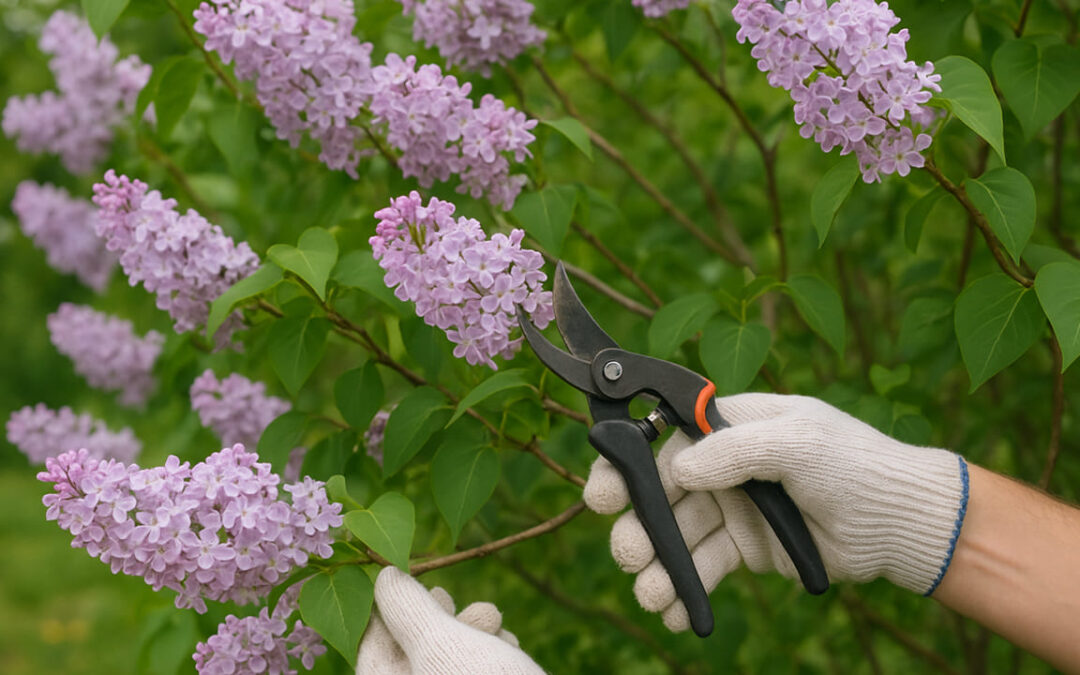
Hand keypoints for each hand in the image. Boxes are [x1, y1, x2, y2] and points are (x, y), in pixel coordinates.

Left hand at [356, 567, 544, 673]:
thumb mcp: (440, 644)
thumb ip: (408, 609)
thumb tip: (386, 577)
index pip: (371, 642)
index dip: (389, 605)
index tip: (408, 577)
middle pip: (410, 650)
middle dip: (436, 617)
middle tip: (447, 598)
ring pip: (447, 659)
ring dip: (469, 630)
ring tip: (492, 620)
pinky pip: (473, 672)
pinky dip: (488, 652)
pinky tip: (507, 646)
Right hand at [584, 393, 967, 631]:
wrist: (900, 524)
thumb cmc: (855, 465)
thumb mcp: (798, 442)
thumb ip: (734, 451)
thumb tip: (677, 469)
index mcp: (729, 424)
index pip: (662, 440)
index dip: (626, 466)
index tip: (602, 495)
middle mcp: (722, 465)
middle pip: (659, 493)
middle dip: (637, 525)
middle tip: (628, 554)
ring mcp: (731, 508)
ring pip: (676, 536)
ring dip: (658, 565)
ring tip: (651, 594)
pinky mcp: (743, 549)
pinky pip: (703, 567)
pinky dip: (684, 591)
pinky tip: (673, 611)